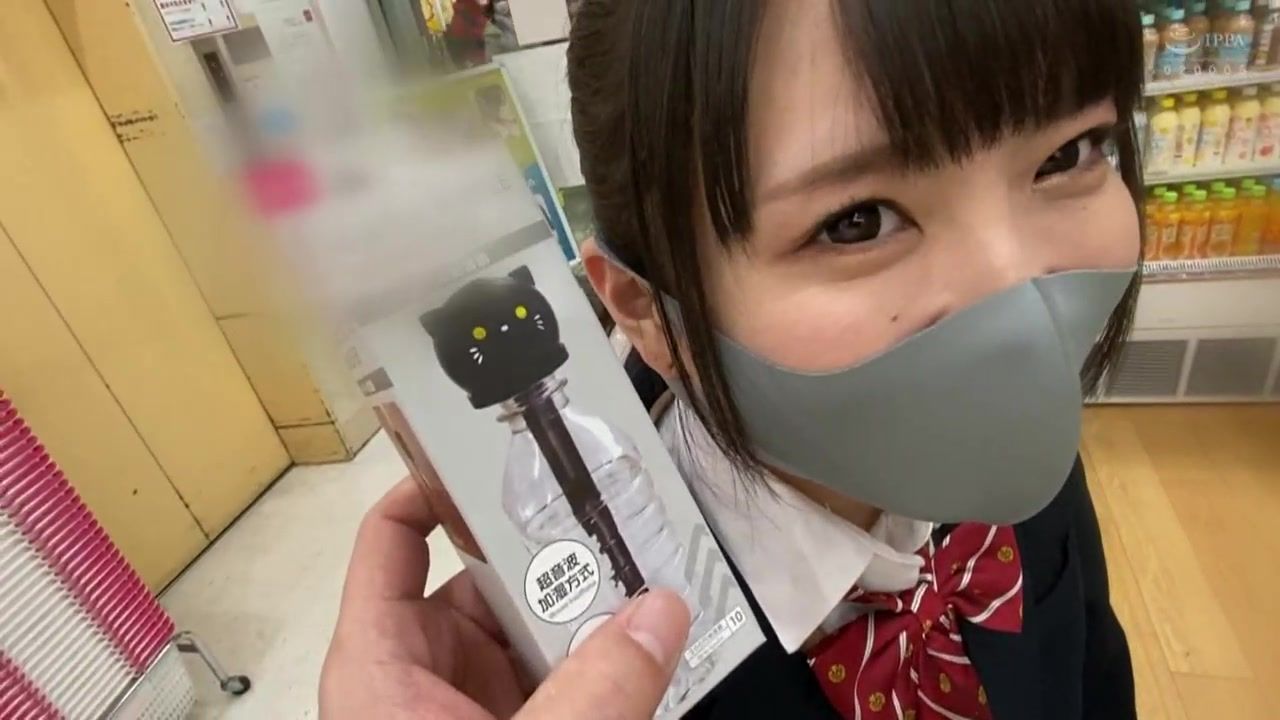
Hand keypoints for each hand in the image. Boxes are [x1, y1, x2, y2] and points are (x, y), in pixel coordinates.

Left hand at [319, 476, 691, 718]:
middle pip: (477, 583)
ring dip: (582, 615)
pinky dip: (591, 671)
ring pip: (521, 638)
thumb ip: (599, 689)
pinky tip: (647, 651)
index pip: (390, 541)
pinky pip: (547, 687)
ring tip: (651, 573)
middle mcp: (413, 678)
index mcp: (379, 665)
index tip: (506, 445)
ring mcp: (458, 713)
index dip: (435, 483)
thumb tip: (666, 605)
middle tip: (623, 516)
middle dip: (550, 555)